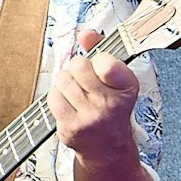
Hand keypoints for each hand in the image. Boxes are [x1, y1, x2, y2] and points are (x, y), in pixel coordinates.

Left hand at [50, 29, 140, 171]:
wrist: (107, 147)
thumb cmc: (110, 107)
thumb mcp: (116, 79)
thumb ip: (101, 51)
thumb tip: (85, 33)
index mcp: (127, 88)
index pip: (106, 61)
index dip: (98, 60)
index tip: (101, 68)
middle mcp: (110, 104)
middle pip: (78, 65)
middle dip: (77, 67)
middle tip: (84, 79)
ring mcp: (89, 117)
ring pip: (62, 79)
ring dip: (65, 81)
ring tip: (75, 91)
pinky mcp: (70, 127)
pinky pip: (53, 97)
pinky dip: (57, 96)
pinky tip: (68, 103)